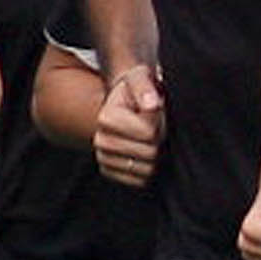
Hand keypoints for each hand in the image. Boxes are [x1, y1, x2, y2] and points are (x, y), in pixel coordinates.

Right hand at [92, 59, 166, 185]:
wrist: (124, 103)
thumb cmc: (136, 89)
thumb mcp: (140, 78)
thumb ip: (145, 87)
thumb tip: (151, 104)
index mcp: (106, 118)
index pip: (149, 133)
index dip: (160, 123)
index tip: (154, 112)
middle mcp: (100, 141)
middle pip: (149, 153)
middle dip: (159, 140)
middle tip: (155, 126)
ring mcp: (104, 158)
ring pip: (146, 170)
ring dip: (155, 156)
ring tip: (149, 138)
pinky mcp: (110, 172)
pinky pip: (139, 181)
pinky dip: (148, 170)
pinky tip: (144, 153)